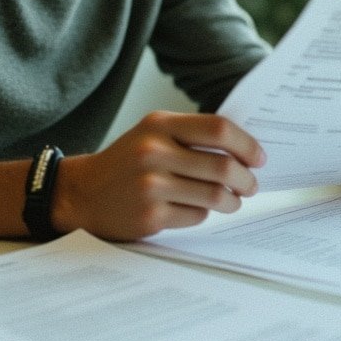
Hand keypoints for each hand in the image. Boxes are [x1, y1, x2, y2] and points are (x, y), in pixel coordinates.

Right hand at [49, 111, 265, 240]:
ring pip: (214, 195)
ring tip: (232, 200)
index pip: (218, 129)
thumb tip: (243, 150)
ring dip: (232, 200)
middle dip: (246, 179)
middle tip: (251, 185)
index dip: (246, 145)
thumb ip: (192, 135)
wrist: (82, 192)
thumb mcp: (153, 134)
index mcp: (159, 124)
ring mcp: (151, 185)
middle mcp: (154, 151)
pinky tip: (198, 209)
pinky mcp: (150, 215)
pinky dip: (204, 213)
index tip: (258, 157)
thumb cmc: (127, 162)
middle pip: (222, 166)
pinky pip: (196, 216)